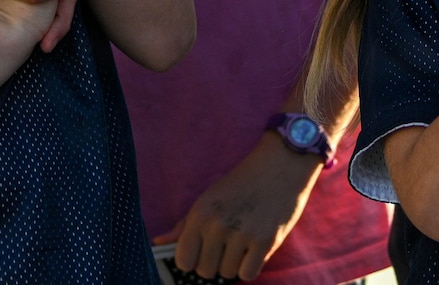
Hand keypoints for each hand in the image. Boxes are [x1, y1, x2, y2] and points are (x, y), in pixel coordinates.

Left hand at [161, 135, 320, 280]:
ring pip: (227, 274)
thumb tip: (158, 242)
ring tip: (244, 241)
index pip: (183, 261)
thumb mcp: (210, 197)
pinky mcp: (265, 241)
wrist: (281, 164)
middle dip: (215, 263)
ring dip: (235, 264)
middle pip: (205, 271)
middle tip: (228, 244)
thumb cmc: (243, 182)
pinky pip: (248, 274)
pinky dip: (251, 266)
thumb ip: (184, 225)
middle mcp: (217, 225)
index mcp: (200, 213)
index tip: (204, 251)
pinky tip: (255, 247)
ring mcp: (241, 234)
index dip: (194, 260)